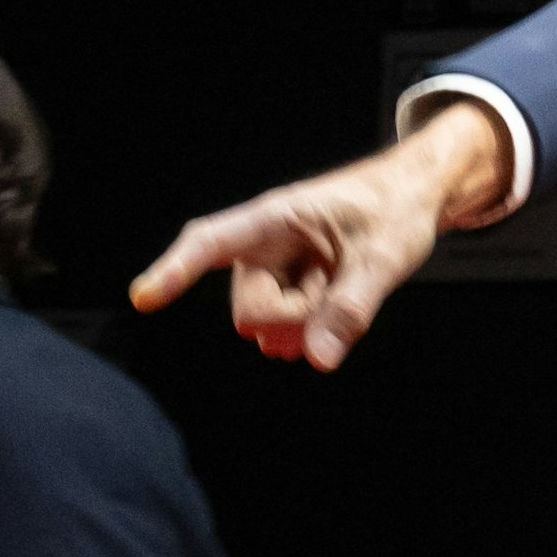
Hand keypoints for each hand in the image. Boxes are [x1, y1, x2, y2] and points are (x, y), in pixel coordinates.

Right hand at [129, 99, 509, 372]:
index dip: (176, 270)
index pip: (211, 243)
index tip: (142, 298)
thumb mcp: (386, 256)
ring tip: (341, 285)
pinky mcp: (286, 289)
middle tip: (340, 288)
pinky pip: (285, 330)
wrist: (413, 197)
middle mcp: (263, 245)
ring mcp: (272, 270)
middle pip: (249, 311)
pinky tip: (335, 301)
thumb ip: (352, 308)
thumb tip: (317, 360)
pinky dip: (311, 328)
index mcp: (275, 217)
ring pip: (265, 326)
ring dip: (305, 323)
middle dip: (292, 319)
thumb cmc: (396, 208)